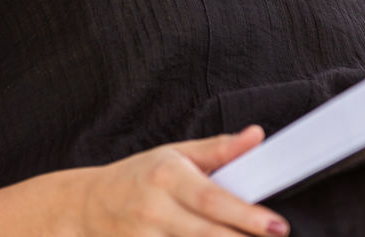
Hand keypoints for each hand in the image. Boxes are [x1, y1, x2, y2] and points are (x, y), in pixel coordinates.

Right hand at [68, 124, 290, 235]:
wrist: (88, 205)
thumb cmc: (138, 176)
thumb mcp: (175, 154)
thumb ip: (218, 149)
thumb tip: (257, 136)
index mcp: (167, 176)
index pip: (212, 198)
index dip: (246, 215)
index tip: (277, 225)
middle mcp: (155, 209)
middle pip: (206, 234)